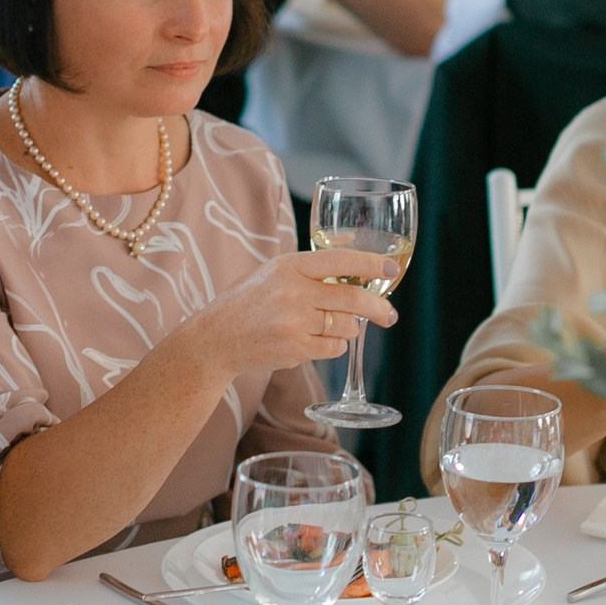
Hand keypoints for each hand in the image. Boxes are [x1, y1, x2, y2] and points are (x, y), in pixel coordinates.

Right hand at [186, 250, 398, 377]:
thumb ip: (309, 268)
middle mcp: (292, 291)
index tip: (391, 268)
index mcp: (288, 265)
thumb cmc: (248, 303)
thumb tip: (354, 255)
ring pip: (346, 326)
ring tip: (330, 327)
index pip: (339, 260)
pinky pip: (333, 348)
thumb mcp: (273, 272)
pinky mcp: (294, 348)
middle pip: (351, 298)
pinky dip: (333, 346)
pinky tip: (315, 341)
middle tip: (389, 315)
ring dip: (348, 329)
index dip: (370, 264)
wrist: (214, 339)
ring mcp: (293, 322)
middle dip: (378, 307)